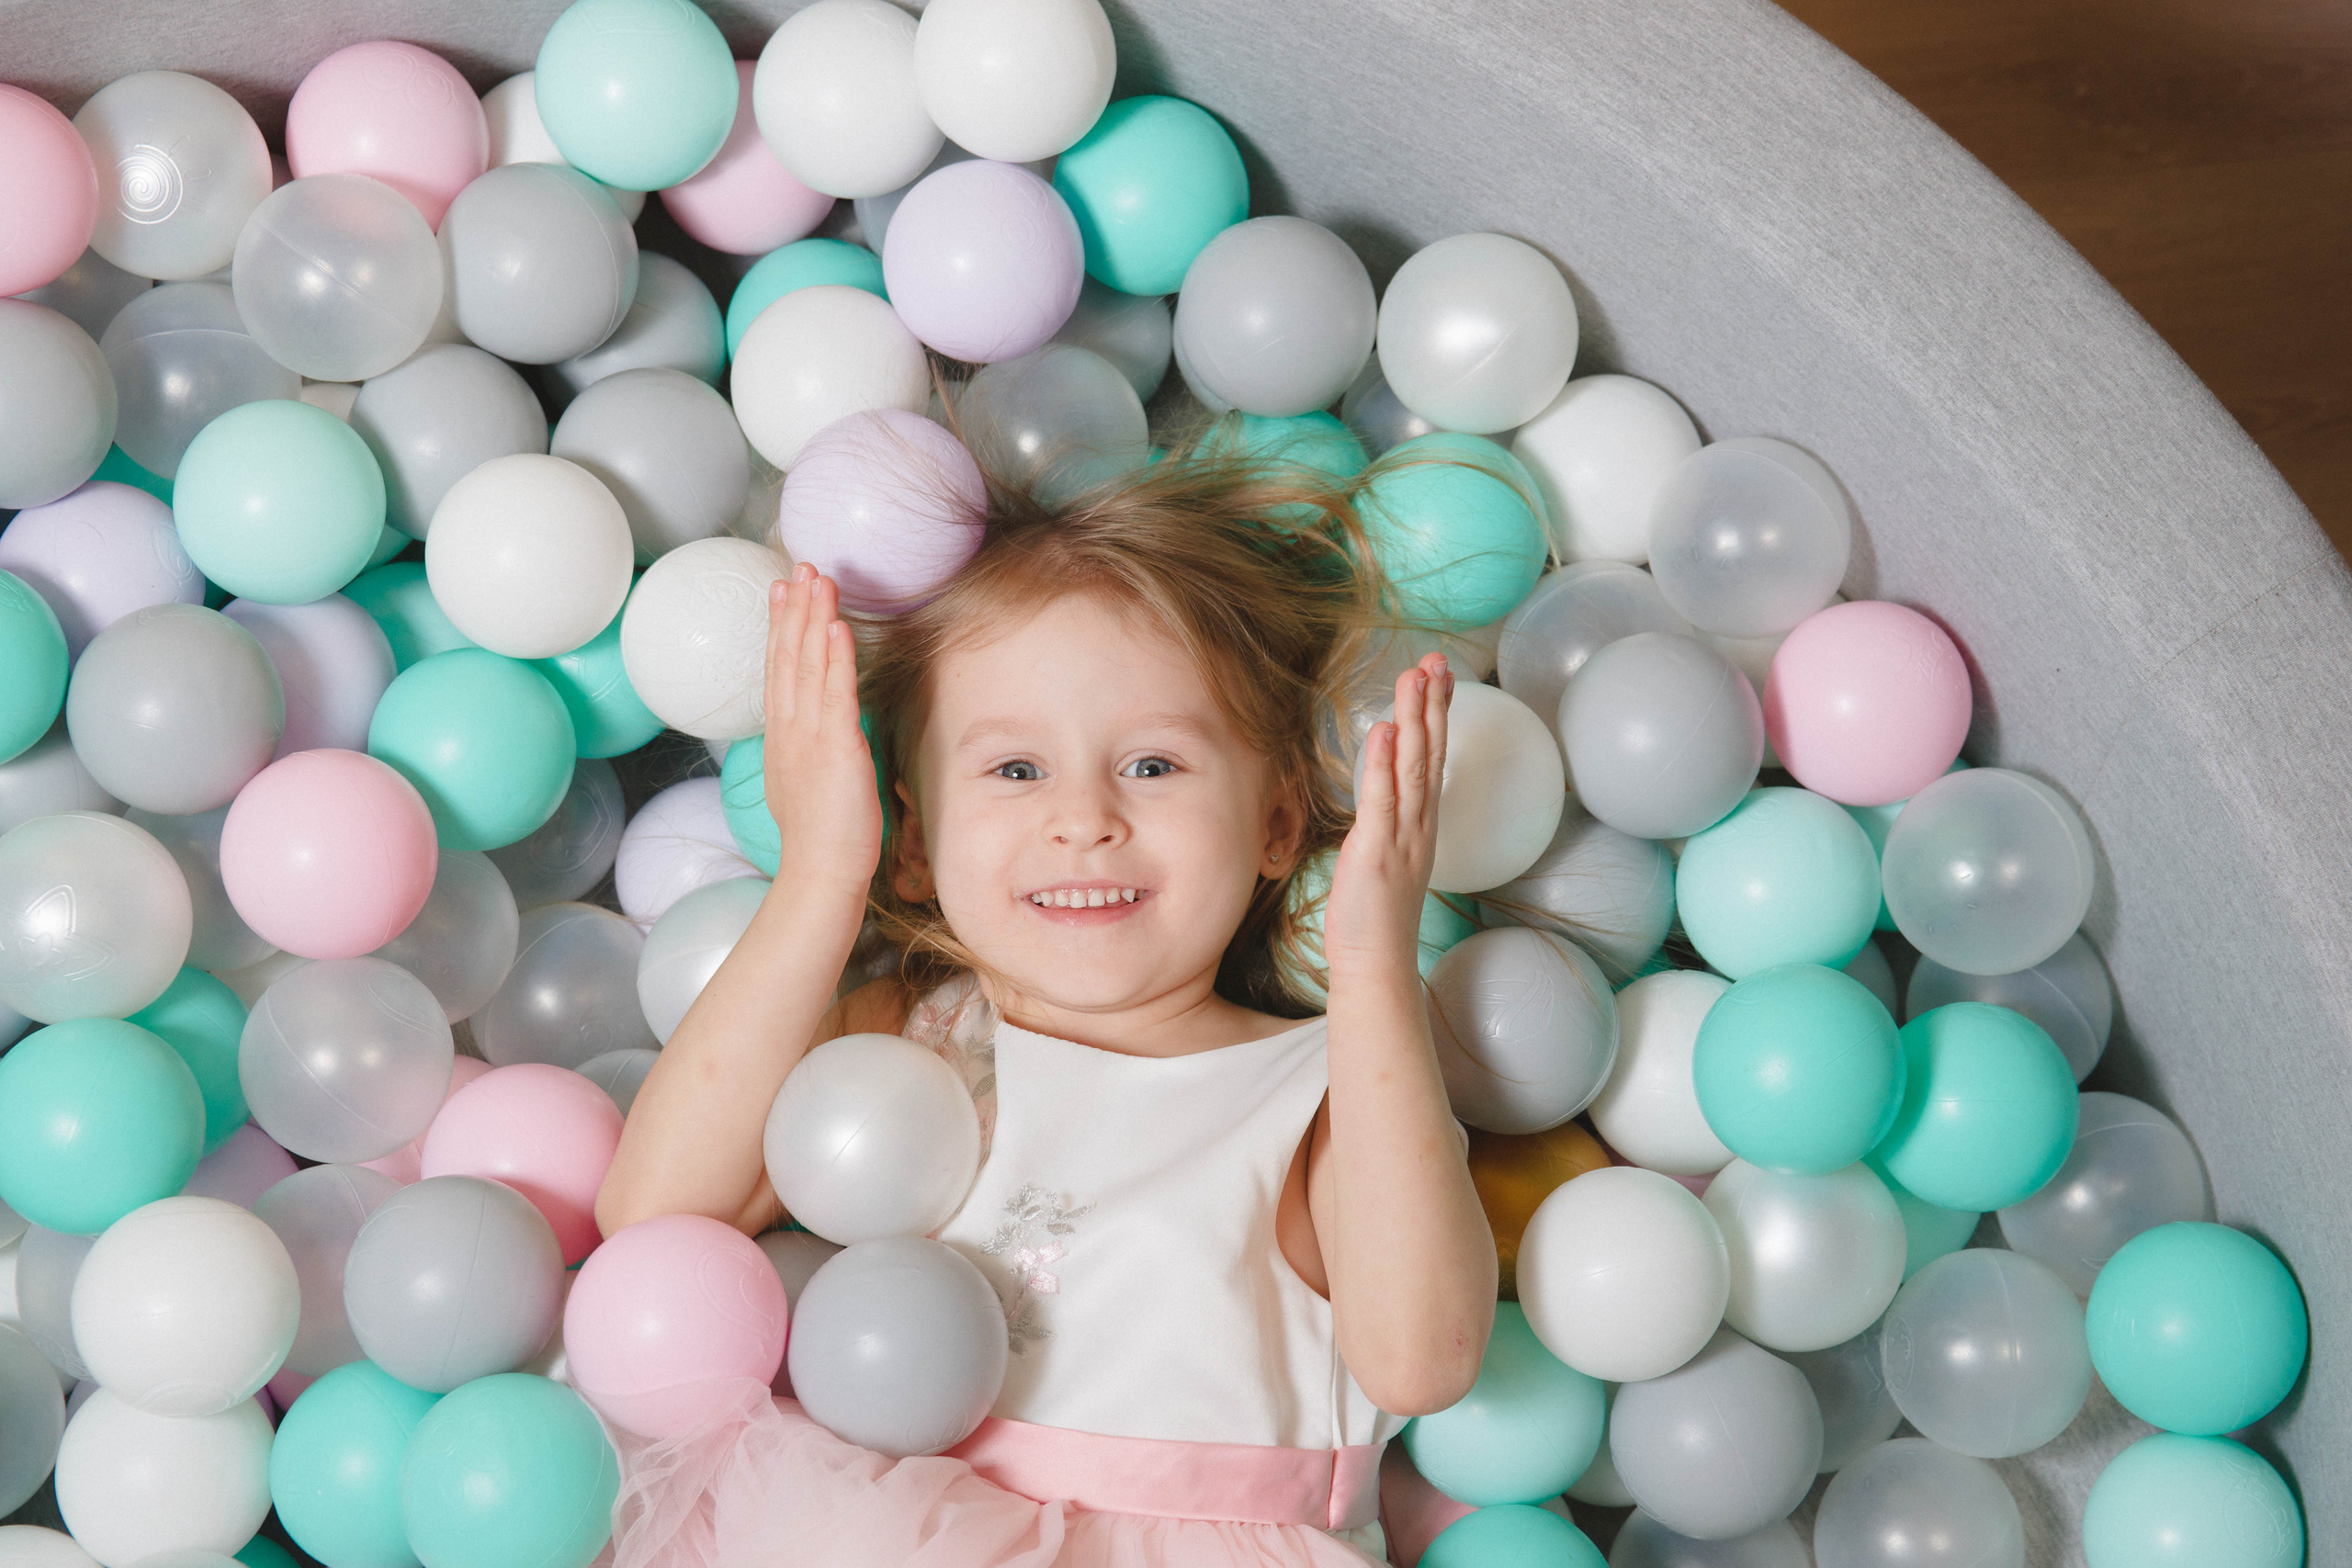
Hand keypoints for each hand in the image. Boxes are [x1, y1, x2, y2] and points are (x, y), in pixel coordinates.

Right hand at [762, 564, 884, 891]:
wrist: (819, 872)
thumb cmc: (820, 839)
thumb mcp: (803, 785)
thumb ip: (805, 755)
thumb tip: (811, 742)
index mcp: (782, 737)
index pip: (779, 670)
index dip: (780, 628)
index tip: (781, 591)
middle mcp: (790, 729)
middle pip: (789, 657)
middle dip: (794, 608)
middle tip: (799, 566)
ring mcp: (810, 736)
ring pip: (809, 665)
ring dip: (814, 618)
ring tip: (818, 578)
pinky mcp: (837, 747)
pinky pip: (835, 694)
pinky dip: (835, 657)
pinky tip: (835, 626)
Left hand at [1321, 652, 1450, 980]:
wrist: (1377, 963)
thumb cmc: (1375, 914)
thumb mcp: (1384, 855)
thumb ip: (1386, 818)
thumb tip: (1382, 784)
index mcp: (1420, 822)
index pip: (1434, 757)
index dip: (1438, 714)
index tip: (1440, 674)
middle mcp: (1419, 823)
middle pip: (1431, 752)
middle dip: (1434, 703)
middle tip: (1438, 658)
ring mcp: (1402, 836)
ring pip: (1413, 767)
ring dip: (1415, 719)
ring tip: (1415, 677)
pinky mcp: (1377, 851)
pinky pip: (1382, 801)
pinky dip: (1384, 764)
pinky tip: (1386, 730)